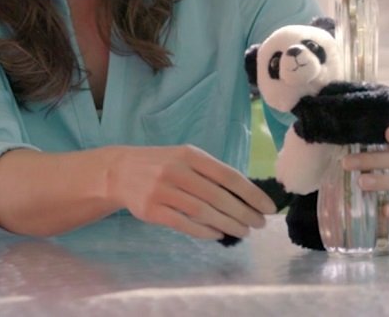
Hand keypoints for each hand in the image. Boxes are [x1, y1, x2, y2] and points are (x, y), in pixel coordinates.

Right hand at [105, 145, 278, 240]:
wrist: (120, 171)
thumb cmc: (161, 164)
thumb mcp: (184, 158)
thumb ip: (210, 172)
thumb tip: (247, 195)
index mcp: (189, 154)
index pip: (228, 175)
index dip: (251, 193)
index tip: (268, 207)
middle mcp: (176, 170)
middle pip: (218, 197)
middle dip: (243, 213)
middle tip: (259, 224)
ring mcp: (162, 191)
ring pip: (203, 212)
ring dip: (228, 224)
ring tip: (243, 232)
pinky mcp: (151, 210)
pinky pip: (183, 224)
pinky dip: (204, 231)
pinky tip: (218, 234)